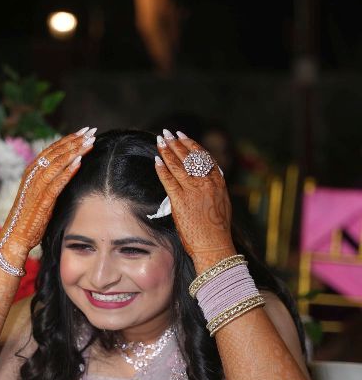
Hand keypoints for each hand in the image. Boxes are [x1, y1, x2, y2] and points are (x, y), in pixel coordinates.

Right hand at [0, 128, 96, 252]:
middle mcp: (32, 176)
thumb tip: (65, 173)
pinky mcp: (42, 200)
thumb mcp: (38, 195)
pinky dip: (68, 171)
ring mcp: (36, 187)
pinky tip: (80, 162)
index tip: (84, 131)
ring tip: (90, 142)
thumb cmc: (29, 218)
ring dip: (75, 151)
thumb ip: (49, 183)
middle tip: (92, 131)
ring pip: (57, 163)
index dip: (68, 139)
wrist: (15, 237)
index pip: (52, 150)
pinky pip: (57, 182)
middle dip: (75, 141)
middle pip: (56, 152)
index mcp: (31, 172)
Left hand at [154, 130, 234, 267]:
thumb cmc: (217, 230)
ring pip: (178, 165)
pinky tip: (157, 160)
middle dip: (176, 143)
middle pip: (189, 157)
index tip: (183, 136)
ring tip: (160, 141)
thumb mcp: (221, 205)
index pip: (203, 157)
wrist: (214, 246)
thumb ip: (214, 190)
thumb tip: (208, 182)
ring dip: (167, 151)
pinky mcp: (180, 200)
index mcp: (218, 182)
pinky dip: (162, 169)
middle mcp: (206, 183)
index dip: (191, 144)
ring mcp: (193, 191)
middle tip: (167, 133)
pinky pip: (169, 180)